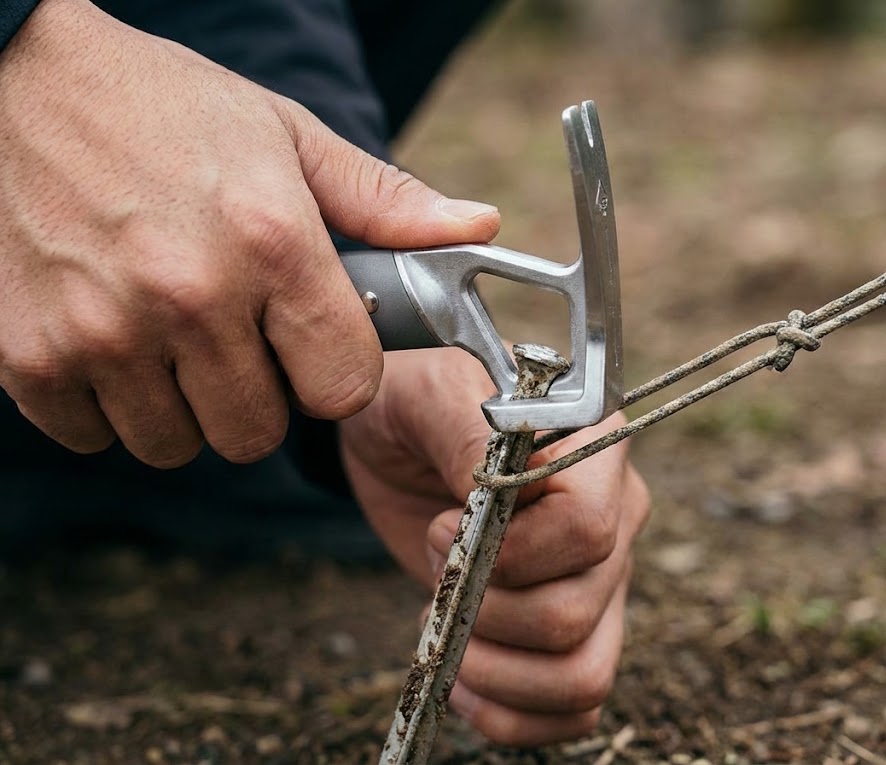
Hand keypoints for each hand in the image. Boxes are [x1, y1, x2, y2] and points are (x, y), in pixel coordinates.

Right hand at [0, 0, 499, 466]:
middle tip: (234, 339)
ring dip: (183, 408)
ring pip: (179, 445)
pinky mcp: (32, 357)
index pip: (345, 388)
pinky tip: (110, 340)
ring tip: (168, 336)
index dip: (335, 376)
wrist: (13, 80)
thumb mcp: (286, 137)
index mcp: (274, 242)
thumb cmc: (163, 109)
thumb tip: (478, 228)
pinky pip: (97, 438)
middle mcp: (193, 295)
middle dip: (260, 399)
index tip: (313, 349)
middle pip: (259, 434)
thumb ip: (384, 200)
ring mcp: (106, 333)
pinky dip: (108, 406)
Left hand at [340, 348, 649, 744]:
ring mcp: (599, 580)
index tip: (445, 527)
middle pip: (577, 612)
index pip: (587, 529)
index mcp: (595, 452)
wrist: (399, 442)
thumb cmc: (416, 404)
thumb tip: (504, 492)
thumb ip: (470, 433)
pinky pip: (575, 707)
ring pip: (584, 673)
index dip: (509, 551)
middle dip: (487, 613)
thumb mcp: (428, 392)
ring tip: (445, 635)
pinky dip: (513, 715)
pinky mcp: (573, 628)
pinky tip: (462, 681)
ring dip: (497, 675)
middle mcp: (615, 519)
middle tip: (439, 573)